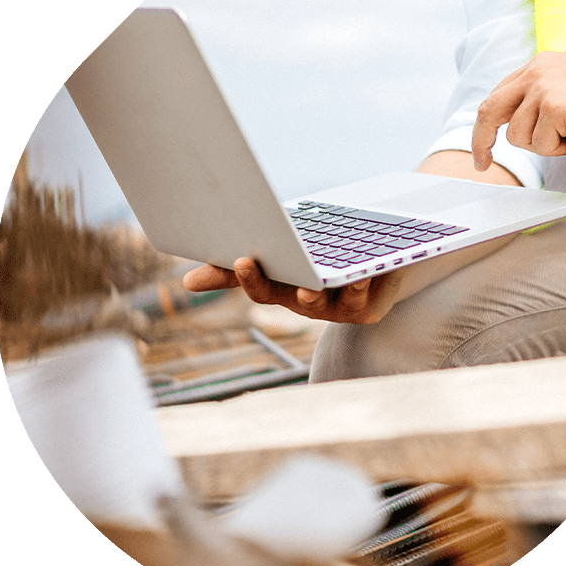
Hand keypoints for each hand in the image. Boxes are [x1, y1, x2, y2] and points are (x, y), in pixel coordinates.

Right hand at [182, 257, 404, 324]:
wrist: (377, 266)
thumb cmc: (321, 260)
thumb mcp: (285, 255)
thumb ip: (243, 270)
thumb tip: (187, 283)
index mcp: (284, 290)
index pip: (259, 287)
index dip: (246, 276)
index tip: (240, 257)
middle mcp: (306, 303)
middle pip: (282, 297)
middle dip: (268, 283)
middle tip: (253, 264)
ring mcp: (337, 309)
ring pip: (322, 305)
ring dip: (315, 294)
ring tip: (311, 282)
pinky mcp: (366, 310)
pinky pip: (362, 302)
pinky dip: (360, 287)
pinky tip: (360, 273)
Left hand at [472, 46, 565, 171]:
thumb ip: (544, 95)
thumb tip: (525, 125)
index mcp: (535, 67)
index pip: (496, 96)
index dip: (485, 124)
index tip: (482, 147)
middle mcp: (533, 75)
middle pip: (489, 112)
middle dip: (482, 143)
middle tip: (483, 165)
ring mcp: (543, 91)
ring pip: (520, 137)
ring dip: (546, 146)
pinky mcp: (556, 109)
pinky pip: (544, 146)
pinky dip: (563, 150)